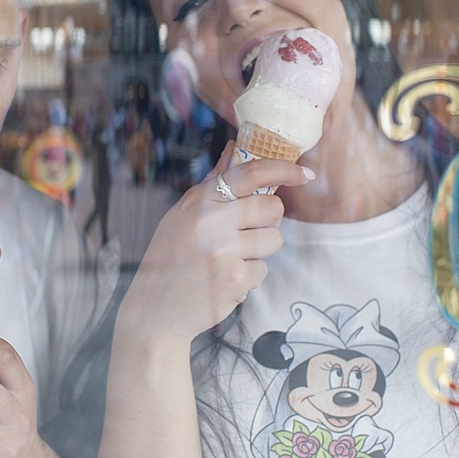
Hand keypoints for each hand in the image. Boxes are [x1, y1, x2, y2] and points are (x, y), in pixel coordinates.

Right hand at [120, 142, 310, 343]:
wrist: (156, 308)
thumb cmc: (170, 257)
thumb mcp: (183, 214)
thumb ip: (213, 184)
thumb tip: (234, 149)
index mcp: (199, 200)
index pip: (251, 172)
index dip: (283, 170)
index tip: (303, 174)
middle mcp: (211, 221)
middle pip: (273, 208)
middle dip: (268, 221)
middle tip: (246, 233)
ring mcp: (224, 251)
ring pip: (274, 239)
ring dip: (259, 250)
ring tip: (231, 258)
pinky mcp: (236, 279)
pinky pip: (263, 268)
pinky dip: (249, 275)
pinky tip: (226, 279)